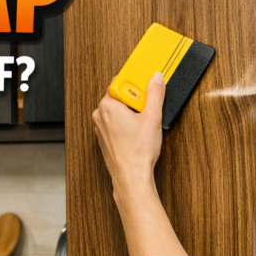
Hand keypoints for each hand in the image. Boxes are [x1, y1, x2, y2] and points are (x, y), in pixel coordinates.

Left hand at [92, 72, 165, 195]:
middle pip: (119, 96)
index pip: (119, 82)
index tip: (145, 87)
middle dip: (135, 99)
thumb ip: (155, 94)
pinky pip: (115, 123)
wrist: (131, 176)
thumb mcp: (152, 118)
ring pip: (117, 111)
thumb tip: (156, 79)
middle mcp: (100, 115)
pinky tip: (137, 133)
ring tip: (143, 124)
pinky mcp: (104, 138)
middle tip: (147, 109)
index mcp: (108, 106)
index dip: (135, 84)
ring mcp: (100, 128)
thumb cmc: (137, 152)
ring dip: (131, 112)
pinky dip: (125, 124)